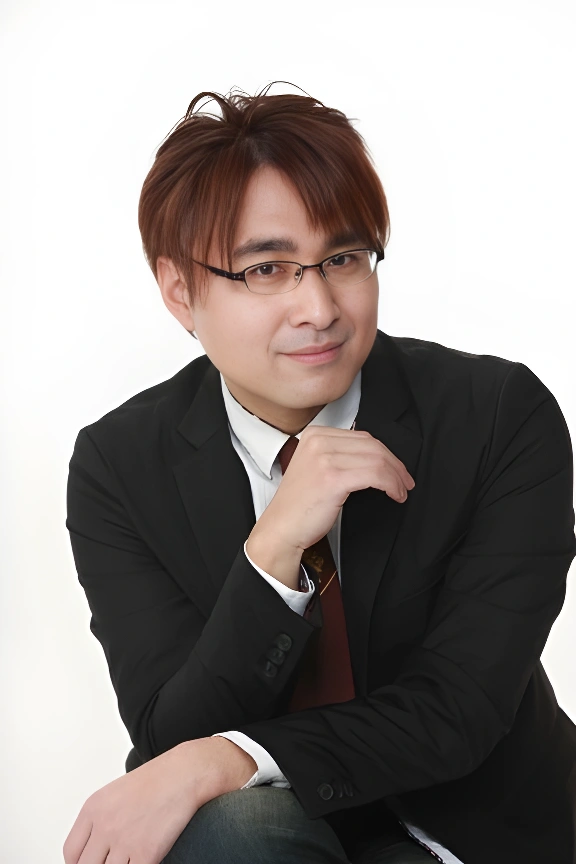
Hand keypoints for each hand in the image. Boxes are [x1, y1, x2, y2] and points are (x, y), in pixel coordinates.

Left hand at [62, 737, 256, 863]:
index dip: (81, 863)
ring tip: (133, 856)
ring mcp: (124, 841)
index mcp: (93, 808)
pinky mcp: (147, 854)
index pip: (71, 853)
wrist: (186, 773)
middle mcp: (105, 825)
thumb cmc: (158, 780)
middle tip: (115, 860)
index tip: (94, 861)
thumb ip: (101, 820)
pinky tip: (147, 858)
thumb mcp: (117, 793)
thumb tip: (95, 850)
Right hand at [254, 425, 415, 553]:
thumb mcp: (316, 468)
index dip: (386, 453)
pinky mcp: (333, 478)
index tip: (396, 468)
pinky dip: (391, 485)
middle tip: (405, 480)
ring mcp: (325, 458)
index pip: (362, 437)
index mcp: (314, 435)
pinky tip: (394, 494)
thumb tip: (374, 456)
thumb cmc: (299, 505)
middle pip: (372, 446)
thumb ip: (338, 455)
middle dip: (395, 464)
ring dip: (396, 477)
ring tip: (401, 490)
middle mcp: (318, 441)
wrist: (281, 528)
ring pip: (377, 460)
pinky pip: (375, 475)